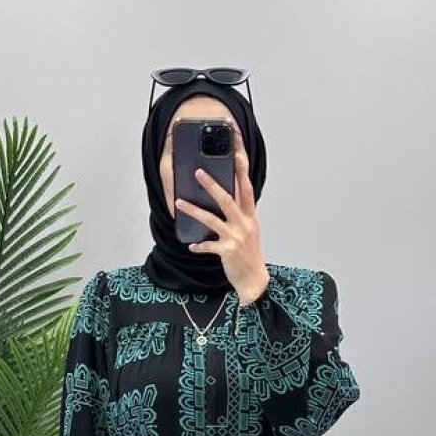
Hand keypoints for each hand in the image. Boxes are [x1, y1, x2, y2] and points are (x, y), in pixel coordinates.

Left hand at [175, 125, 268, 302]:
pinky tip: (191, 245)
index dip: (242, 171)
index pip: (247, 189)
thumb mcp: (250, 231)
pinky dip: (199, 245)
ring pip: (212, 219)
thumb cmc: (251, 255)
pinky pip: (208, 245)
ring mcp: (235, 238)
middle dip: (212, 185)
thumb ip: (240, 215)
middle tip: (198, 172)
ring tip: (180, 203)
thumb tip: (223, 200)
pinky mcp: (227, 251)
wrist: (255, 280)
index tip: (237, 154)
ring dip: (194, 210)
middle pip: (227, 199)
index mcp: (251, 217)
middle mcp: (244, 224)